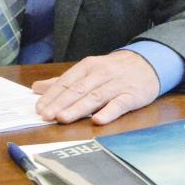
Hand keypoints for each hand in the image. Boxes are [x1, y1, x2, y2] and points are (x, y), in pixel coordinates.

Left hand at [32, 51, 159, 124]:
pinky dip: (109, 112)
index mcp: (88, 66)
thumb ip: (63, 81)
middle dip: (61, 103)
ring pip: (95, 97)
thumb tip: (36, 88)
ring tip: (63, 118)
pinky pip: (119, 104)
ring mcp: (117, 84)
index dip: (52, 96)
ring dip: (78, 108)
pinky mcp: (132, 95)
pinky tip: (98, 120)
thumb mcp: (88, 70)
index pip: (66, 82)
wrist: (148, 63)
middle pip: (78, 90)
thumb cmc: (113, 70)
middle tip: (47, 116)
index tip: (39, 109)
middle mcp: (101, 74)